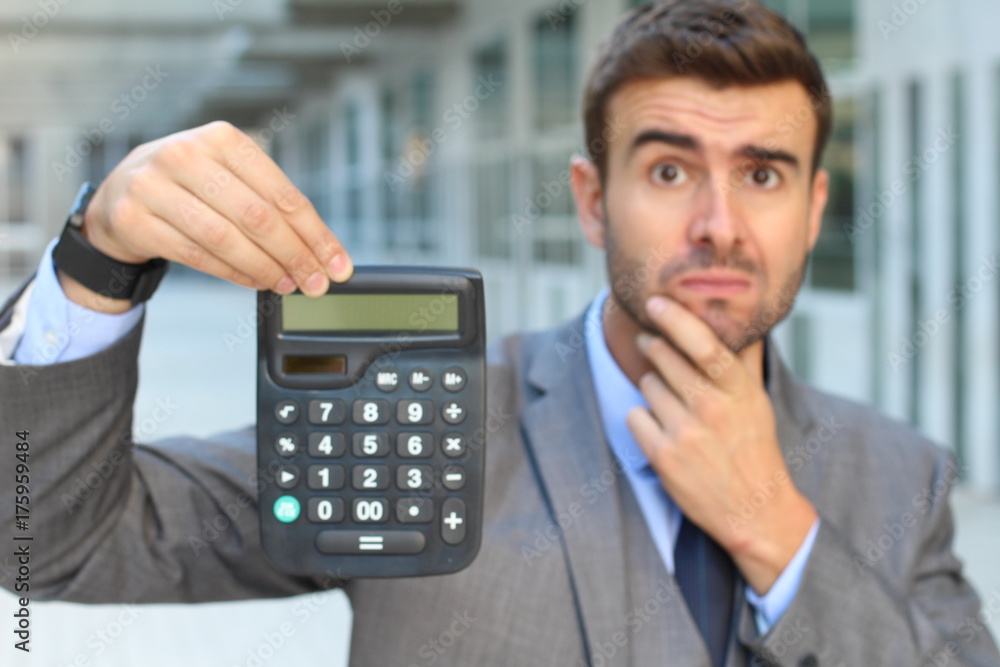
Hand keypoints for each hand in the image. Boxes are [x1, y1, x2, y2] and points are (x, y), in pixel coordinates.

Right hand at [66, 121, 351, 309]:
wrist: (119, 194)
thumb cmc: (190, 186)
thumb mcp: (228, 177)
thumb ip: (270, 205)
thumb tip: (321, 250)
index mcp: (222, 138)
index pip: (282, 193)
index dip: (316, 233)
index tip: (338, 263)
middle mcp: (185, 155)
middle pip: (257, 217)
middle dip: (295, 255)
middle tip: (317, 283)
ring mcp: (154, 186)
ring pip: (226, 239)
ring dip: (266, 269)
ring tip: (289, 285)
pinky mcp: (134, 219)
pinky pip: (196, 255)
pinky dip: (234, 273)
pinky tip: (257, 282)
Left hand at [625, 295, 816, 593]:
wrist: (755, 510)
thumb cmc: (754, 448)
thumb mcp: (758, 400)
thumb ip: (746, 358)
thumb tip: (744, 320)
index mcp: (739, 390)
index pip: (703, 344)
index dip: (675, 318)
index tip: (655, 303)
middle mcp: (712, 408)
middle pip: (665, 358)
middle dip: (654, 346)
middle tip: (652, 344)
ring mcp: (685, 433)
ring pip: (647, 384)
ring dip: (652, 386)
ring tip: (671, 401)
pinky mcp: (663, 456)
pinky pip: (635, 415)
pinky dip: (642, 417)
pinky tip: (661, 427)